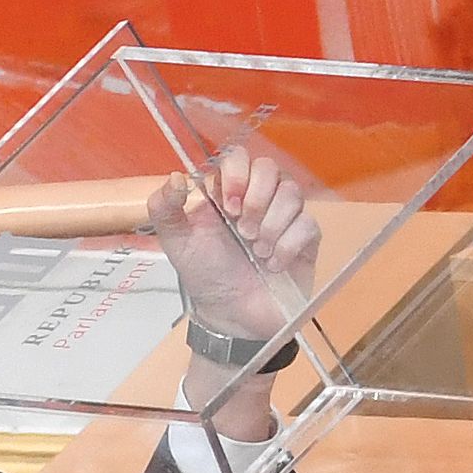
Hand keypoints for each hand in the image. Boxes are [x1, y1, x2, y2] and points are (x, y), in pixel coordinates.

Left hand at [148, 145, 321, 339]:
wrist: (231, 315)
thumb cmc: (206, 275)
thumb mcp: (177, 242)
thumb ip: (164, 208)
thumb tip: (174, 178)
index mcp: (227, 192)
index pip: (238, 158)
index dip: (237, 175)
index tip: (228, 206)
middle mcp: (258, 198)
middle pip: (270, 168)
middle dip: (257, 200)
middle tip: (243, 232)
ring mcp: (284, 216)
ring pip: (292, 193)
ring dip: (272, 225)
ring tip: (258, 251)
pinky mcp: (305, 238)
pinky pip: (308, 224)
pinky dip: (288, 246)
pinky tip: (273, 264)